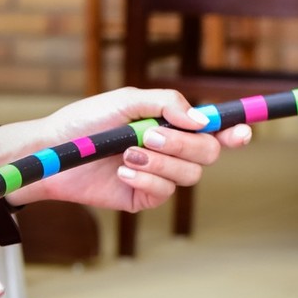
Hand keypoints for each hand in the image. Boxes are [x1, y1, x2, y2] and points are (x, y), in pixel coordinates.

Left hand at [0, 89, 252, 214]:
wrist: (56, 150)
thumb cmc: (87, 122)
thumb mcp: (128, 100)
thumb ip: (167, 103)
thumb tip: (201, 119)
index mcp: (173, 124)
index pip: (215, 130)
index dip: (234, 132)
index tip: (241, 132)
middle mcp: (173, 150)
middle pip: (209, 152)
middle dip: (183, 144)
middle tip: (149, 135)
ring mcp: (162, 175)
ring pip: (190, 175)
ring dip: (161, 161)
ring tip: (128, 152)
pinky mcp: (146, 197)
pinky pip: (165, 191)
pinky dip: (146, 177)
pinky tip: (123, 170)